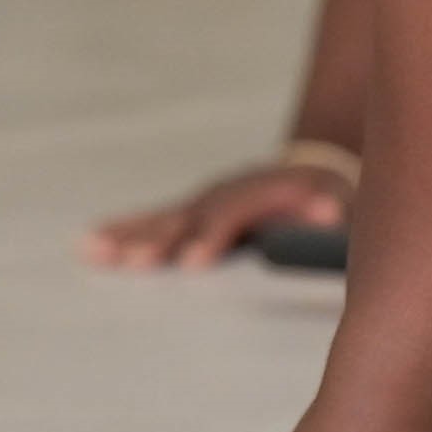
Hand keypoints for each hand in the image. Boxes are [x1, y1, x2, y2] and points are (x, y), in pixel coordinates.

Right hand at [87, 151, 351, 269]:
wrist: (318, 168)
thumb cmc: (334, 198)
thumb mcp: (342, 202)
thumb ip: (331, 213)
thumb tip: (328, 217)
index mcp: (261, 194)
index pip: (231, 215)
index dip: (212, 237)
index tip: (193, 262)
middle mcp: (225, 194)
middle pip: (186, 218)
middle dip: (159, 242)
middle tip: (133, 263)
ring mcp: (204, 201)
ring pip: (162, 219)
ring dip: (127, 236)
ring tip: (92, 250)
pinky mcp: (192, 211)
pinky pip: (153, 221)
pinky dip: (121, 230)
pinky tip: (89, 242)